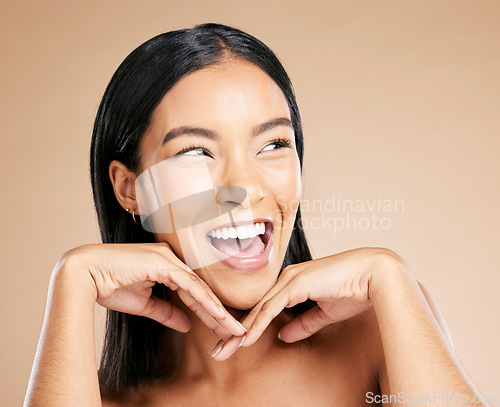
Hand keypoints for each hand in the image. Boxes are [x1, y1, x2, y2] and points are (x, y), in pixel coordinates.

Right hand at [62, 242, 245, 339]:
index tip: (224, 329)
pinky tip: (217, 314)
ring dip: (217, 311)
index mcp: (168, 266)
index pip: (195, 293)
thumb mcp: (144, 304)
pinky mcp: (162, 262)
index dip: (210, 312)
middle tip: (238, 332)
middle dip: (220, 314)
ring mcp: (168, 258)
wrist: (83, 274)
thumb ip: (167, 313)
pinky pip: (188, 284)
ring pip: (200, 288)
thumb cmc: (109, 284)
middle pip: (202, 290)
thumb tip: (187, 325)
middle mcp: (172, 260)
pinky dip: (203, 300)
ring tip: (234, 329)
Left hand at [210, 247, 398, 359]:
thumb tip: (282, 337)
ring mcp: (289, 279)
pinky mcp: (295, 284)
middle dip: (235, 332)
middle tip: (219, 352)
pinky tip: (245, 341)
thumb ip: (303, 324)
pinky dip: (257, 325)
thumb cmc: (354, 289)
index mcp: (292, 283)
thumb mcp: (324, 313)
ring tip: (223, 352)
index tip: (234, 345)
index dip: (248, 328)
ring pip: (258, 309)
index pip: (263, 308)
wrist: (375, 274)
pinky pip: (270, 308)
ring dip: (240, 333)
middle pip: (254, 309)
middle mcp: (286, 278)